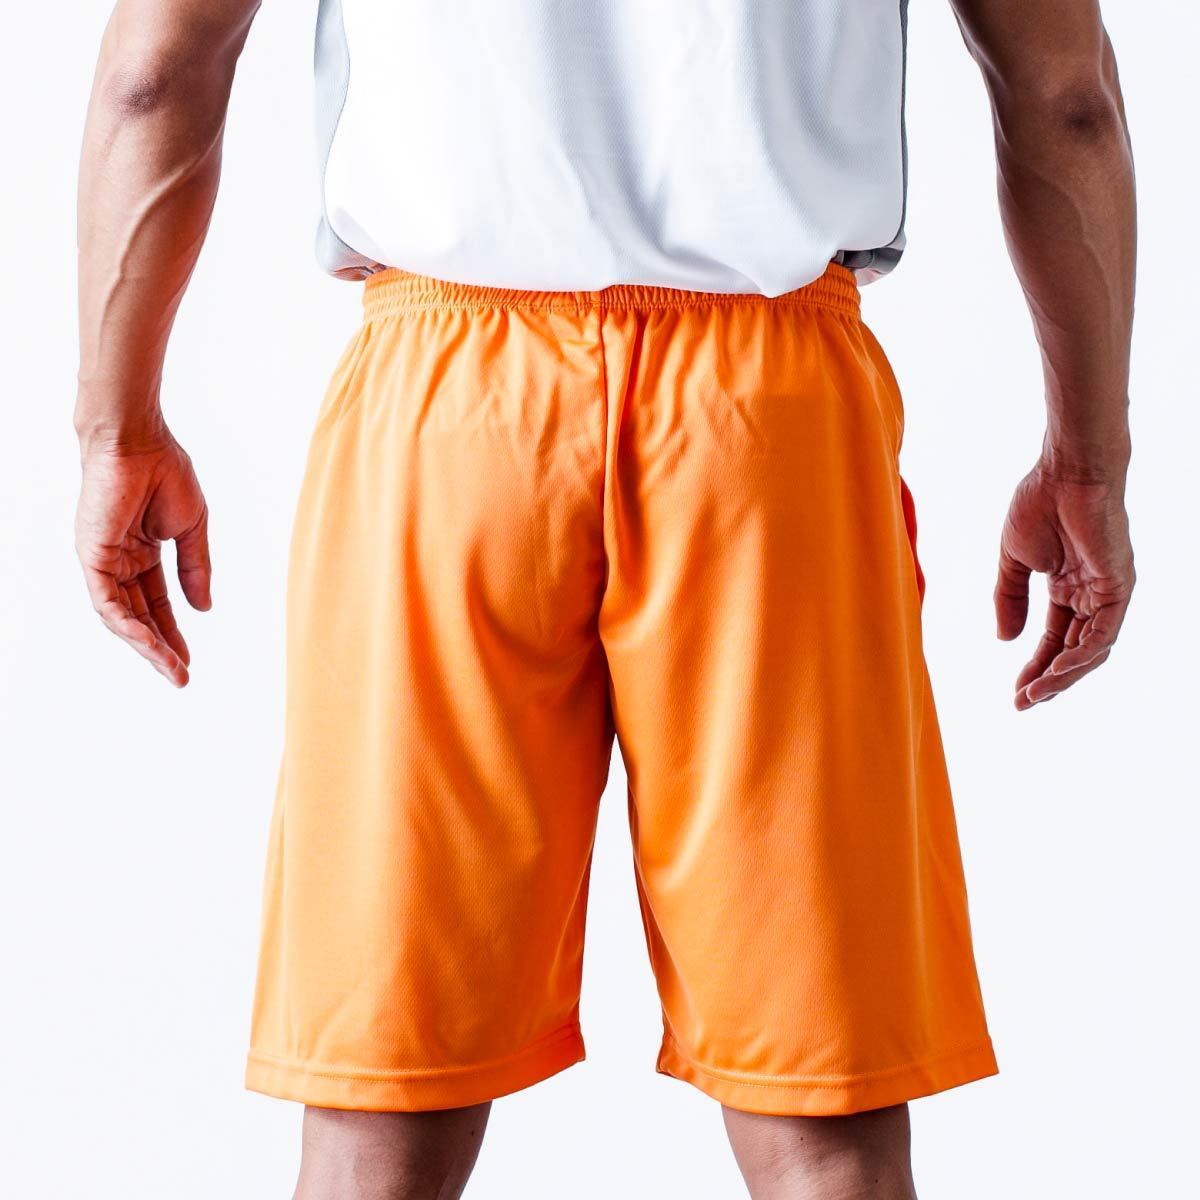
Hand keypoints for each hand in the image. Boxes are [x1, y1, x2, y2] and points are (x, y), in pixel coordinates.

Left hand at [75, 433, 211, 686]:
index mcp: (142, 552)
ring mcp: (103, 560)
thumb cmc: (166, 472)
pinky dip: (128, 625)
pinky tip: (149, 643)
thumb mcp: (192, 529)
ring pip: (121, 616)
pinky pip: (107, 601)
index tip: (187, 660)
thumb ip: (195, 568)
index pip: (156, 602)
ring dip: (146, 645)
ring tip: (170, 668)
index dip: (172, 632)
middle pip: (138, 615)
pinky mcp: (92, 556)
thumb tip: (202, 608)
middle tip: (179, 676)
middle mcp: (119, 560)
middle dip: (159, 648)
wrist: (140, 441)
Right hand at [995, 458, 1133, 709]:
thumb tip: (1006, 640)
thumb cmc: (1039, 503)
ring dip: (1063, 676)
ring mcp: (1108, 591)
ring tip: (1035, 693)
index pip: (1056, 639)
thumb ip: (1010, 599)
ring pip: (1091, 650)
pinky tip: (1057, 671)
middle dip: (1049, 680)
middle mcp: (1092, 594)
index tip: (1015, 692)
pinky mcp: (1118, 586)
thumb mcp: (1014, 561)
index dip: (1035, 666)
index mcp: (1069, 588)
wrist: (1064, 472)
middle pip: (1074, 652)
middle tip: (1023, 702)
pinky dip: (1082, 656)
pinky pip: (1103, 633)